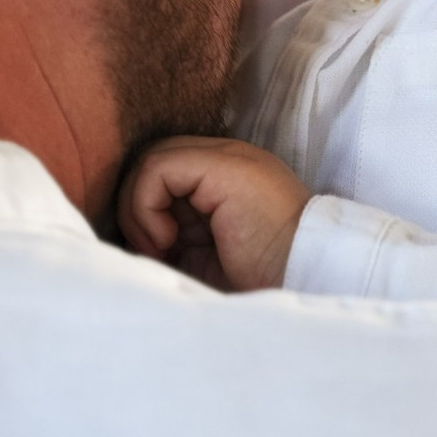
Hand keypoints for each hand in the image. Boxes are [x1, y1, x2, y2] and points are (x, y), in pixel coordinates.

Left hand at [117, 137, 309, 291]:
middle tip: (154, 252)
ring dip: (139, 209)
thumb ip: (174, 239)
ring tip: (162, 248)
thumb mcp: (205, 258)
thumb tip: (127, 241)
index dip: (145, 210)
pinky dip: (146, 205)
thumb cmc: (263, 280)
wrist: (309, 276)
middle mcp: (224, 160)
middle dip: (137, 208)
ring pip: (150, 160)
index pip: (162, 173)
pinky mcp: (222, 165)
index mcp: (224, 180)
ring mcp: (226, 156)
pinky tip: (168, 240)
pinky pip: (157, 169)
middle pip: (152, 162)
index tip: (157, 255)